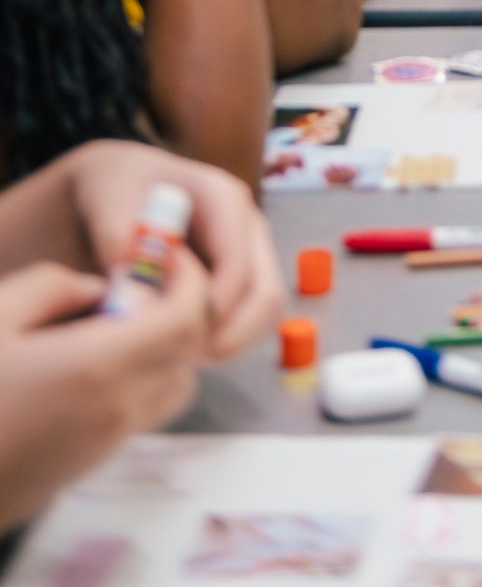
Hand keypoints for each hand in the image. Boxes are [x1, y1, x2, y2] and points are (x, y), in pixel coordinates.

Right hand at [0, 254, 214, 529]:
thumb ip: (53, 287)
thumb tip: (97, 290)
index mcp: (97, 366)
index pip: (186, 320)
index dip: (191, 280)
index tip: (168, 256)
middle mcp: (118, 407)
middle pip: (190, 353)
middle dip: (182, 309)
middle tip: (146, 283)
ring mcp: (108, 443)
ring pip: (175, 388)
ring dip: (167, 350)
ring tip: (121, 325)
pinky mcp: (93, 464)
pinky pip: (145, 413)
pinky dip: (145, 380)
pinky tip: (95, 365)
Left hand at [57, 141, 280, 359]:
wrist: (115, 190)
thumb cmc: (115, 187)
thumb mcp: (106, 194)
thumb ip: (116, 232)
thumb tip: (131, 278)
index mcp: (224, 199)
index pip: (237, 266)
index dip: (210, 310)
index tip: (170, 338)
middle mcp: (247, 227)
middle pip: (265, 294)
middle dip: (229, 335)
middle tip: (181, 360)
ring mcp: (248, 255)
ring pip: (263, 314)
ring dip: (228, 343)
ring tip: (178, 358)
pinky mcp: (239, 280)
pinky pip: (247, 321)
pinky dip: (222, 342)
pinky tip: (180, 349)